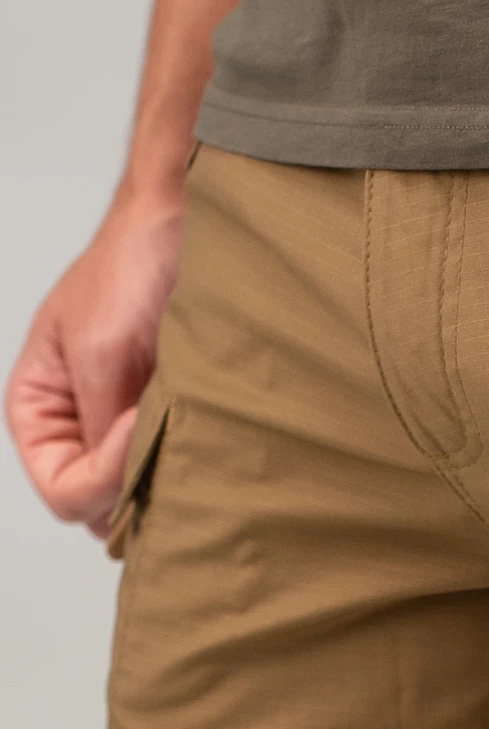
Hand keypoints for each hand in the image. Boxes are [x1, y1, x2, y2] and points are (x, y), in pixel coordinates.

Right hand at [6, 191, 183, 537]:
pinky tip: (210, 425)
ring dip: (169, 469)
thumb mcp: (103, 354)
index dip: (103, 478)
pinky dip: (194, 454)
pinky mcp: (169, 416)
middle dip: (139, 481)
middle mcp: (78, 425)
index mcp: (37, 409)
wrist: (183, 225)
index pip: (63, 493)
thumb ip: (100, 430)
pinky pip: (177, 463)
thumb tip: (117, 496)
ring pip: (143, 489)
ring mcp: (125, 424)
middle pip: (103, 503)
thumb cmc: (130, 270)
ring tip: (192, 423)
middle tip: (170, 432)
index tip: (137, 425)